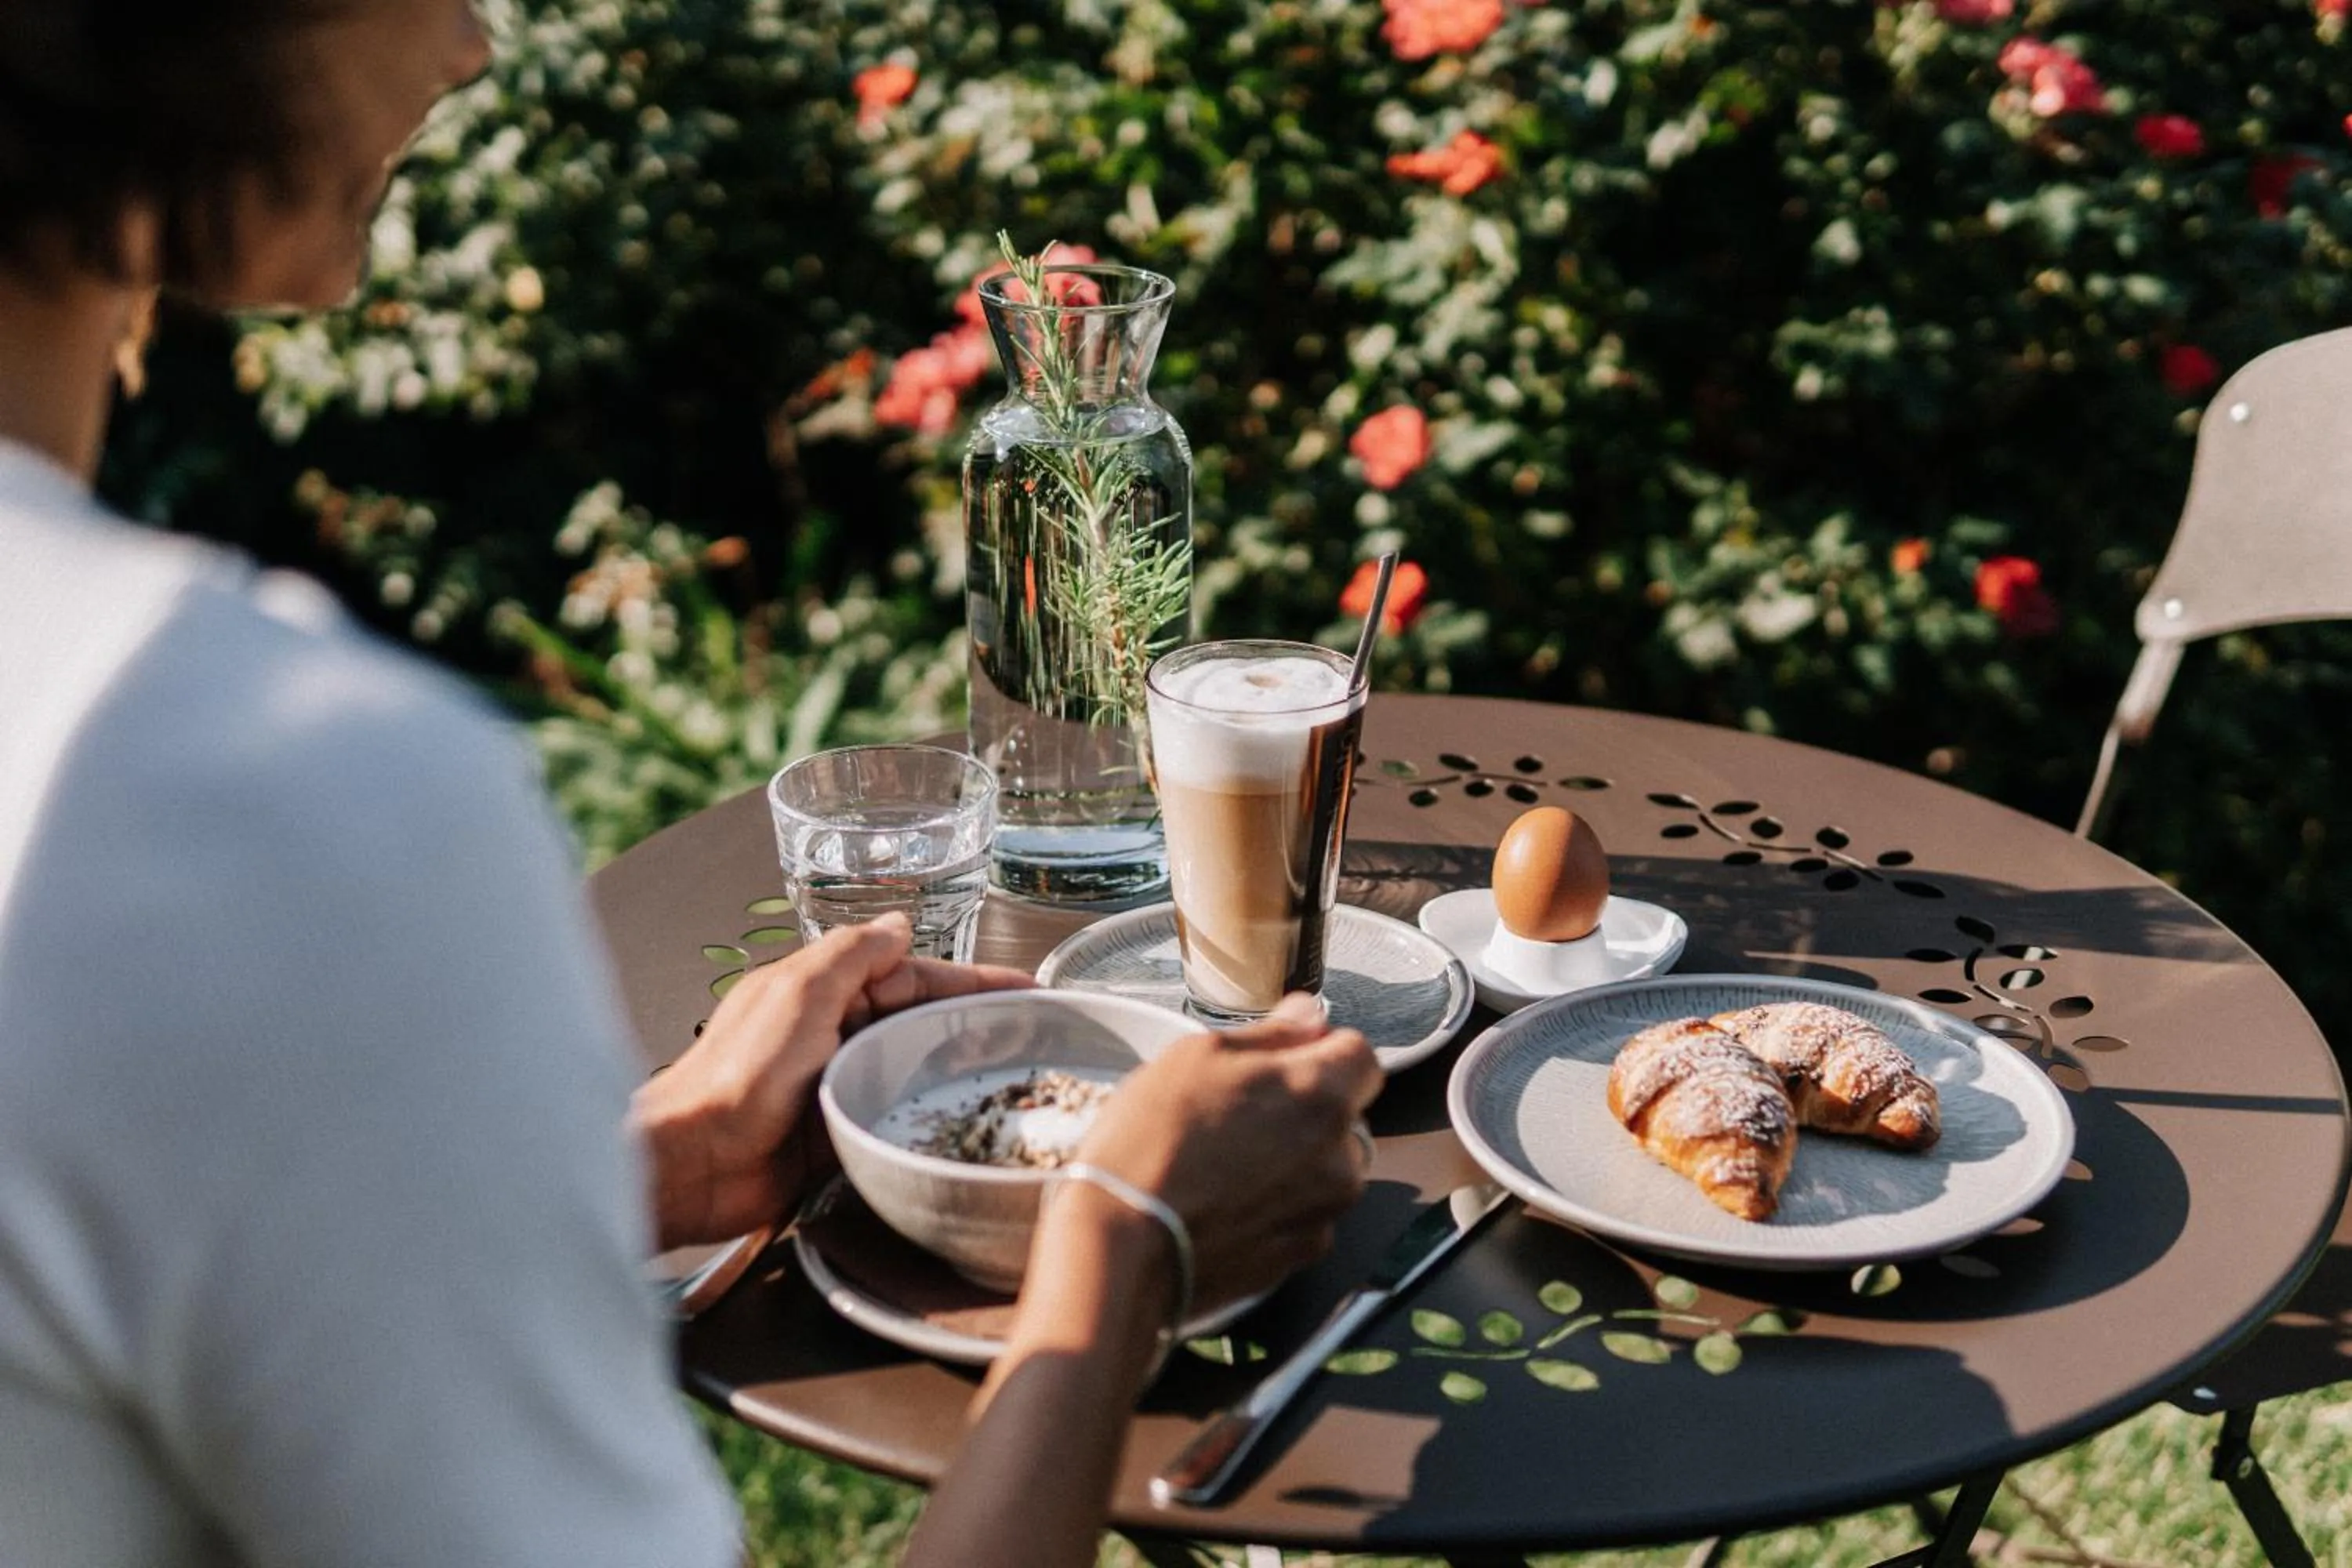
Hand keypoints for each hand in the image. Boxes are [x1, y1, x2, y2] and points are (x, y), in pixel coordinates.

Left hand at [630, 913, 1032, 1249]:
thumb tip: (898, 925)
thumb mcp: (797, 991)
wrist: (693, 1163)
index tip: (1023, 987)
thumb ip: (850, 954)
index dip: (970, 981)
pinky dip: (927, 1118)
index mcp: (823, 991)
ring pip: (913, 1071)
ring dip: (957, 1073)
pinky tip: (967, 1126)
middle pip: (920, 1022)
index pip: (913, 975)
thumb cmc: (735, 1075)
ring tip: (1018, 1081)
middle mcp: (835, 1035)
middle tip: (1036, 1037)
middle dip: (975, 1025)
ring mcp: (839, 1087)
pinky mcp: (839, 1136)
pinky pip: (894, 1119)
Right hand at [1057, 993, 1382, 1311]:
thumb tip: (1309, 1015)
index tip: (1281, 1057)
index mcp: (1321, 1095)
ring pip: (1326, 1167)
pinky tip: (1226, 1202)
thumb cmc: (1151, 1141)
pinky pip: (1304, 1214)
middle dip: (1306, 1107)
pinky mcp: (1301, 1256)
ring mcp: (1324, 1213)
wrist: (1121, 1246)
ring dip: (1294, 1158)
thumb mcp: (1197, 1056)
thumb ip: (1270, 1033)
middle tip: (1238, 1112)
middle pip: (1344, 1114)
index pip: (1359, 1054)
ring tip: (1226, 1163)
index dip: (1321, 1048)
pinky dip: (1278, 1205)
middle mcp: (1340, 1158)